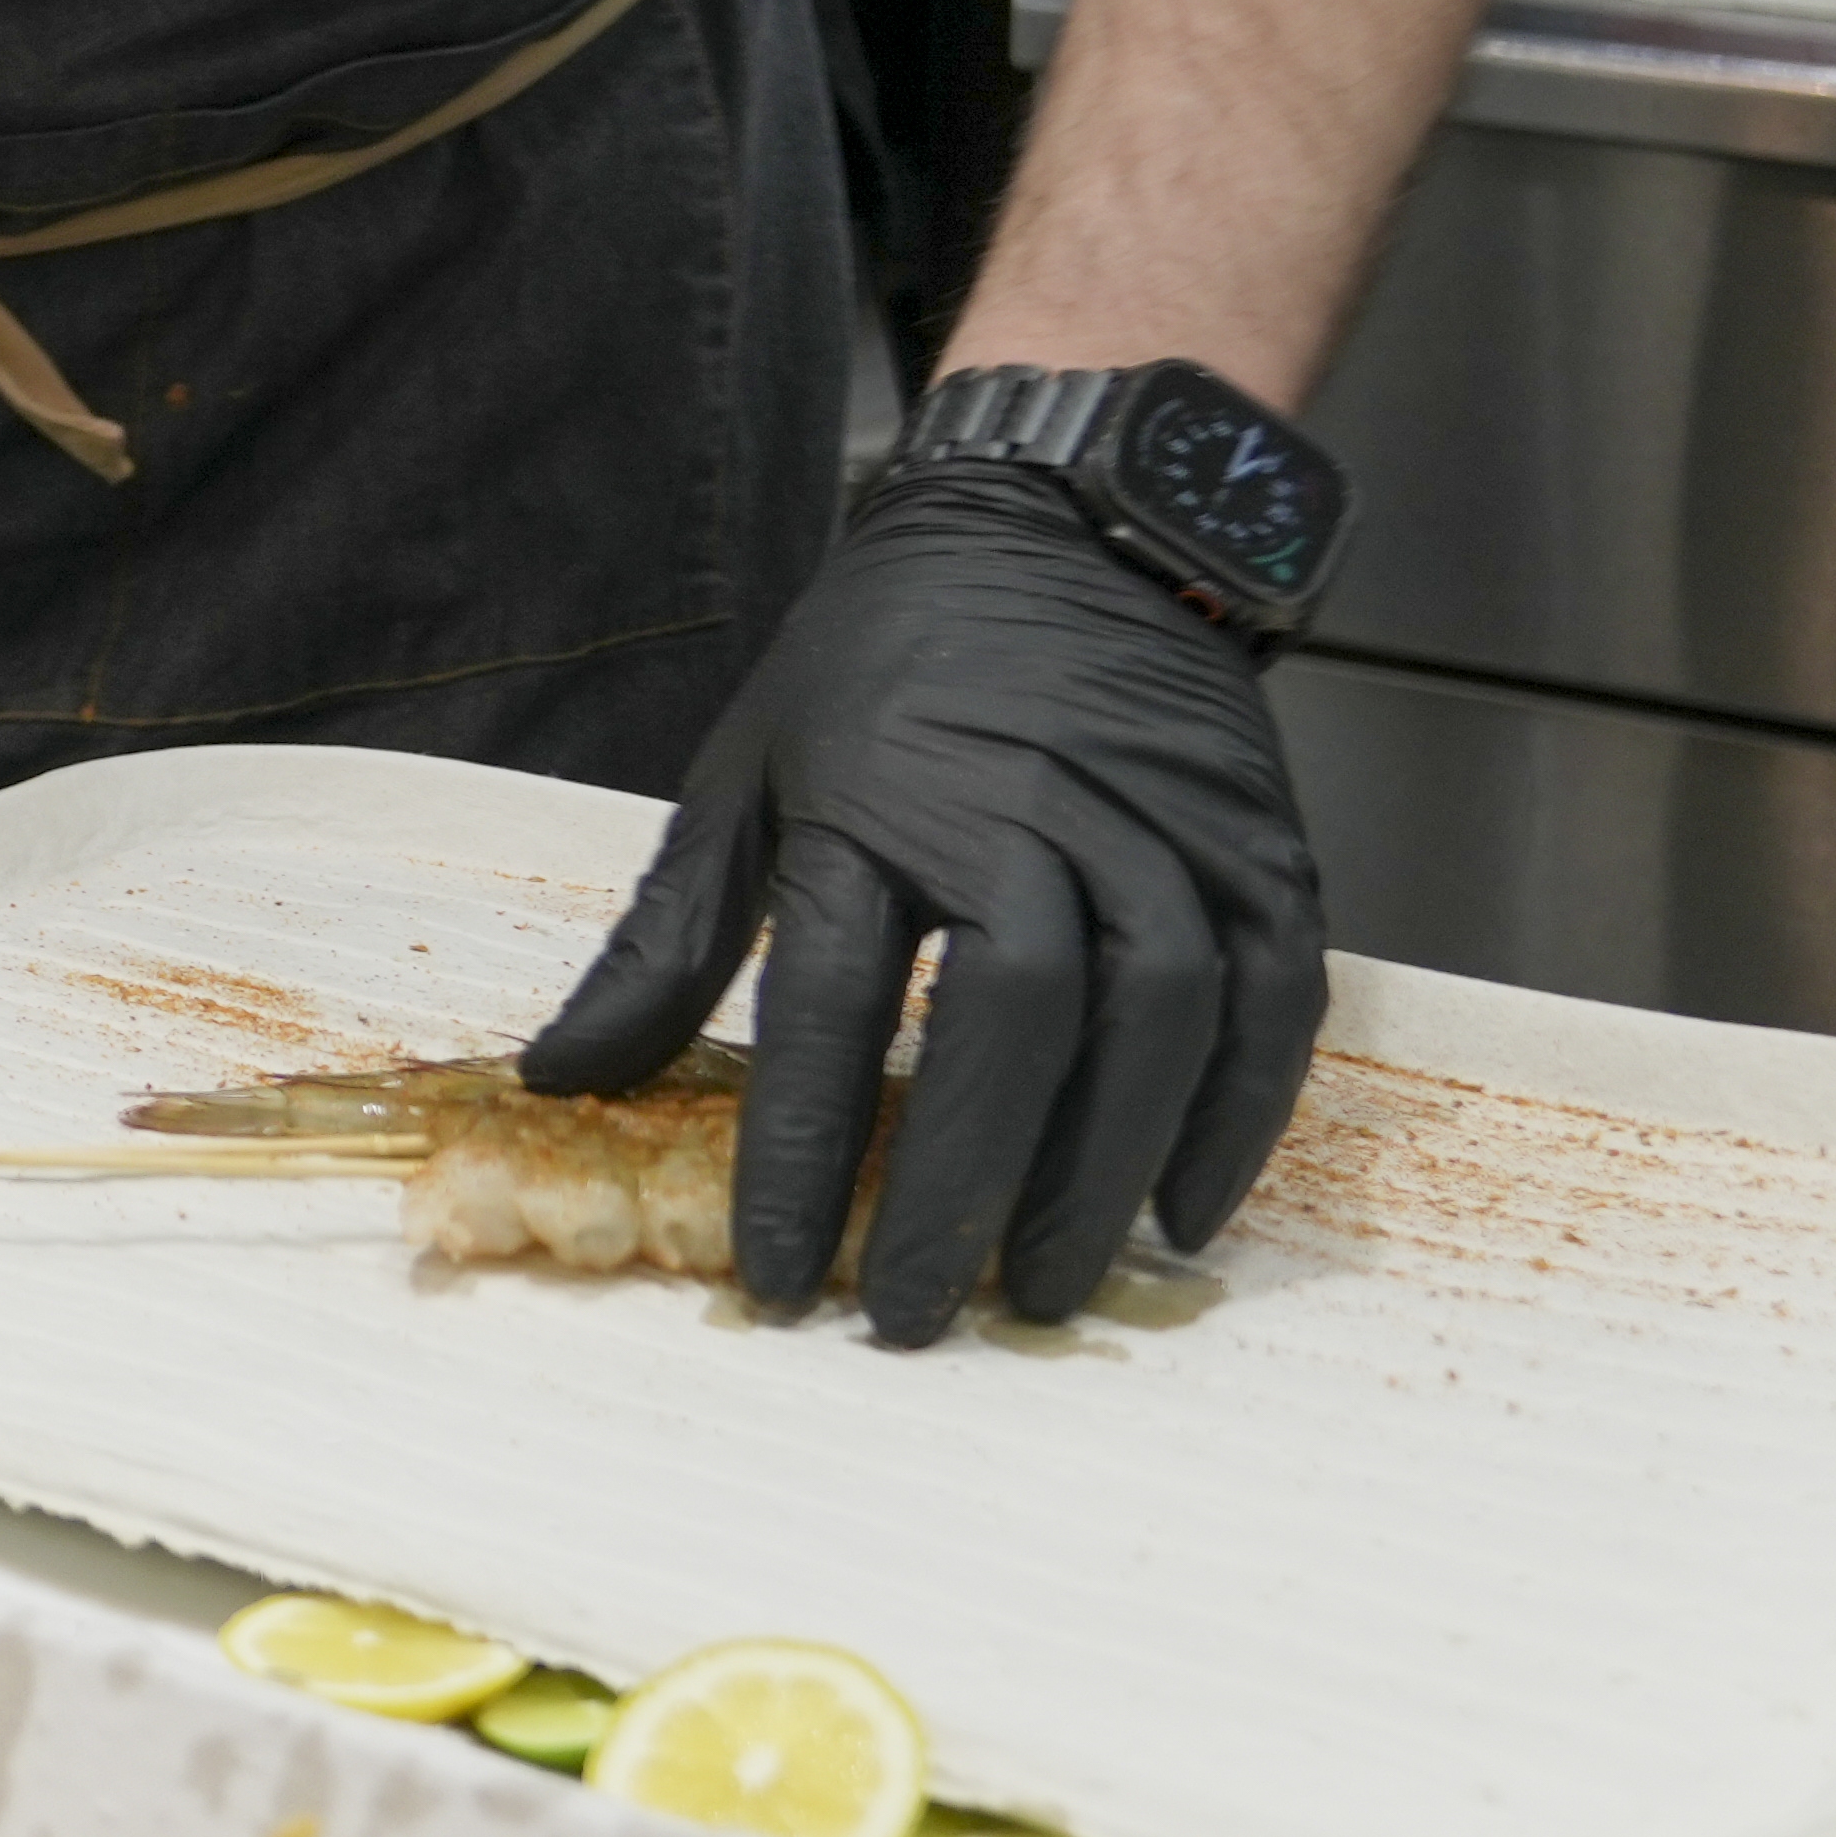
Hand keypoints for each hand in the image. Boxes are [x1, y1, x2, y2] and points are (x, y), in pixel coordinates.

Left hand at [508, 463, 1325, 1342]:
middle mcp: (1025, 807)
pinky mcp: (1261, 837)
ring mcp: (1159, 820)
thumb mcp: (749, 774)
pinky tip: (1181, 1209)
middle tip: (925, 1315)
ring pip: (1156, 1017)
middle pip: (1012, 1020)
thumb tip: (561, 1081)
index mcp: (876, 799)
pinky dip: (1239, 1115)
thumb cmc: (882, 665)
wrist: (1054, 521)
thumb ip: (667, 941)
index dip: (803, 1155)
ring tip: (1043, 1285)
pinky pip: (1273, 997)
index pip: (829, 1005)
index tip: (784, 1279)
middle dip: (964, 1188)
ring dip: (1103, 1171)